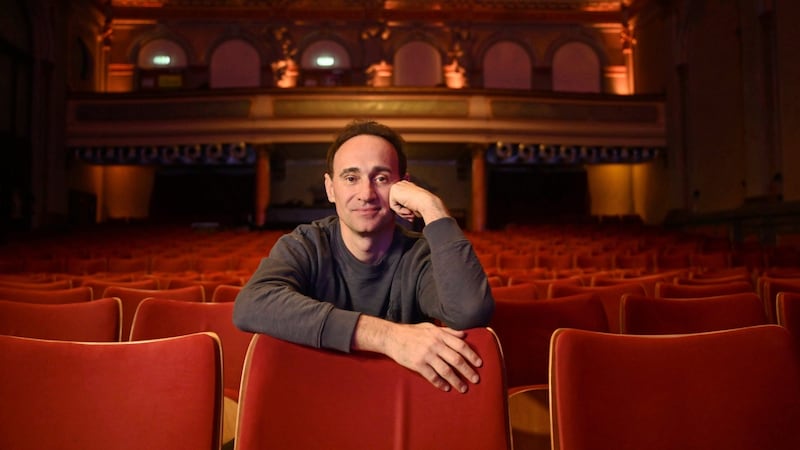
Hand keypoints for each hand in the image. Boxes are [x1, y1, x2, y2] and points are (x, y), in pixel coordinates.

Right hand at [353, 316, 481, 392]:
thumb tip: (463, 334)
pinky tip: (446, 388)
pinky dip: (440, 383)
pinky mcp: (417, 364)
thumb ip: (447, 331)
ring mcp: (426, 355)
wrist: (391, 337)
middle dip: (468, 371)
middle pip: (456, 360)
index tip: (479, 364)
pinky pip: (432, 376)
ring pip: (446, 370)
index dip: (471, 355)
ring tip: (463, 388)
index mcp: (439, 335)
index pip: (460, 346)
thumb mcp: (430, 327)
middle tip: (476, 379)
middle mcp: (435, 344)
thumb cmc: (412, 332)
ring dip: (456, 381)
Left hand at [389, 180, 448, 224]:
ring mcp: (398, 186)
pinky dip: (400, 211)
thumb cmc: (425, 204)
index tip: (412, 214)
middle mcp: (402, 184)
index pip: (401, 199)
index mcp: (407, 185)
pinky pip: (393, 206)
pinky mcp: (394, 191)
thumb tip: (406, 211)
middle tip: (411, 215)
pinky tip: (408, 209)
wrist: (427, 202)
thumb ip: (408, 205)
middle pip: (396, 202)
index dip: (406, 209)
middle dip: (404, 211)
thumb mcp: (414, 204)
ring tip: (411, 212)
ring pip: (395, 205)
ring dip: (403, 212)